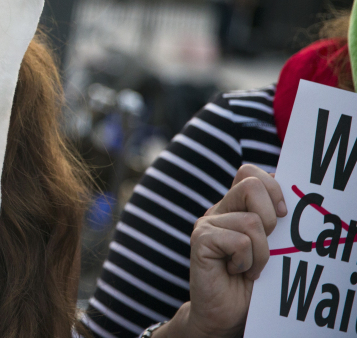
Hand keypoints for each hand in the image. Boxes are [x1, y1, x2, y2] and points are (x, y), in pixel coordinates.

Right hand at [164, 164, 285, 337]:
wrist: (226, 314)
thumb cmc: (251, 283)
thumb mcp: (270, 247)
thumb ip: (271, 222)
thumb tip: (287, 203)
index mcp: (235, 206)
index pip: (251, 173)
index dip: (273, 188)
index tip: (282, 215)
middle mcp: (219, 210)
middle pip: (251, 184)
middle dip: (270, 216)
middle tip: (266, 243)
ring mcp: (207, 223)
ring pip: (251, 221)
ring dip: (262, 253)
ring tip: (250, 268)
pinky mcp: (200, 240)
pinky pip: (239, 241)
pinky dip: (247, 262)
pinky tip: (236, 271)